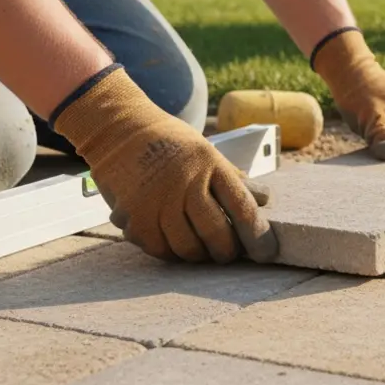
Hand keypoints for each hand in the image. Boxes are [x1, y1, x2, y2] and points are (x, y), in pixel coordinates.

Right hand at [52, 65, 276, 263]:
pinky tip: (173, 242)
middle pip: (216, 234)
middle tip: (227, 254)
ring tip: (201, 249)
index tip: (266, 253)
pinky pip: (159, 250)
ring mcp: (158, 201)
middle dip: (227, 252)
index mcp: (210, 164)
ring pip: (187, 248)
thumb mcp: (206, 151)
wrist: (118, 130)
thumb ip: (233, 178)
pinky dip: (169, 252)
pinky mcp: (133, 217)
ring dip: (198, 255)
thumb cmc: (170, 143)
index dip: (258, 235)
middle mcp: (185, 182)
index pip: (242, 207)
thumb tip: (264, 199)